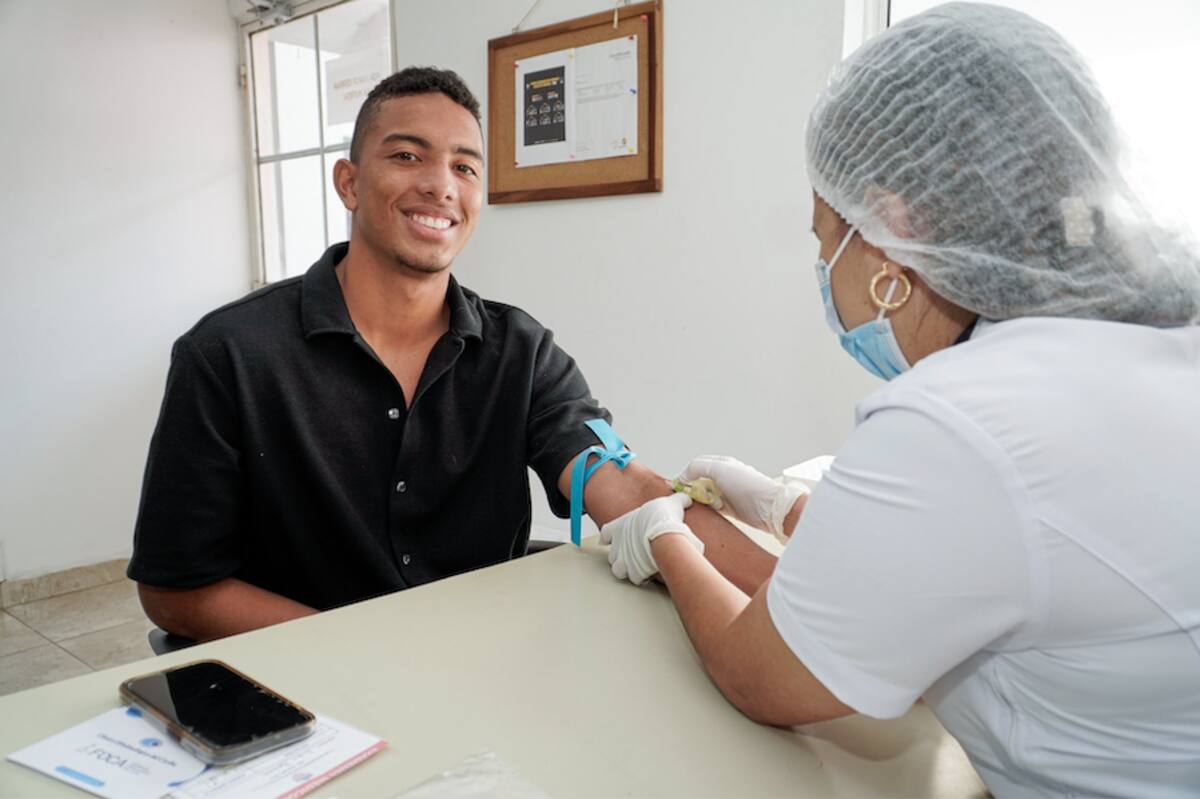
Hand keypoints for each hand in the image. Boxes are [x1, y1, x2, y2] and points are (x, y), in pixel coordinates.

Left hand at [599, 493, 703, 584]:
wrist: (664, 536)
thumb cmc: (662, 518)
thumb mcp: (670, 503)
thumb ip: (676, 500)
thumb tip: (685, 499)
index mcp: (621, 526)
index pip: (606, 532)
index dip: (608, 537)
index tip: (608, 539)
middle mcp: (619, 544)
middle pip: (612, 555)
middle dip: (621, 557)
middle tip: (632, 556)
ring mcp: (625, 560)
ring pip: (618, 570)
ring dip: (627, 570)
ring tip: (637, 568)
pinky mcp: (635, 572)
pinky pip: (635, 578)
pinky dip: (641, 578)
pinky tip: (649, 574)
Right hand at [680, 455, 806, 543]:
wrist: (769, 507)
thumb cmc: (749, 485)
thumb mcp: (719, 469)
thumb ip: (698, 467)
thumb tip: (683, 475)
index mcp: (723, 464)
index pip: (697, 465)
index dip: (685, 474)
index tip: (677, 485)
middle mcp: (724, 477)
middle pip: (699, 481)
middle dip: (692, 488)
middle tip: (687, 496)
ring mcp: (727, 493)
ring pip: (704, 495)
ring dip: (701, 500)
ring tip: (704, 504)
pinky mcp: (730, 508)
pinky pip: (712, 508)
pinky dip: (707, 509)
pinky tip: (708, 512)